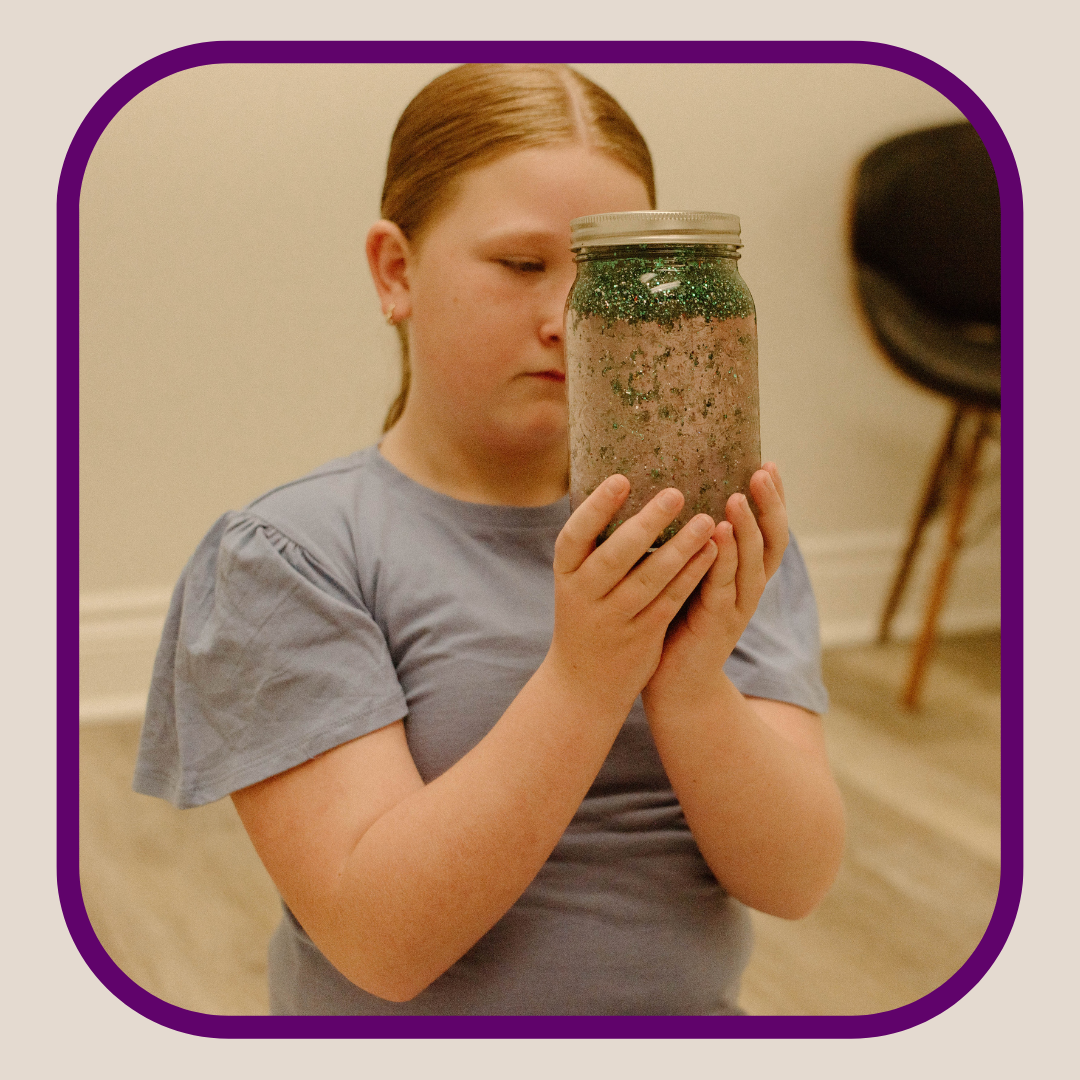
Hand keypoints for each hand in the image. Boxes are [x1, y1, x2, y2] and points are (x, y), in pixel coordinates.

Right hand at [545, 475, 719, 712]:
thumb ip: (596, 547)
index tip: (621, 479)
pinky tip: (711, 554)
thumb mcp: (578, 583)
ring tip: (706, 520)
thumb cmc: (586, 616)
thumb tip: (626, 486)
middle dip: (646, 524)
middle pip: (615, 556)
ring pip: (648, 580)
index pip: (574, 536)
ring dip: (680, 549)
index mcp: (566, 574)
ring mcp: (612, 619)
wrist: (582, 684)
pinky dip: (690, 577)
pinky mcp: (640, 638)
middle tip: (676, 493)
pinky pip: (669, 602)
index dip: (596, 508)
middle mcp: (584, 596)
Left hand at [642, 463, 788, 711]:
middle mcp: (749, 588)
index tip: (768, 464)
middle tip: (762, 472)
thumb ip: (690, 543)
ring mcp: (737, 607)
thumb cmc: (675, 622)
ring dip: (748, 528)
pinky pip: (723, 586)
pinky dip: (724, 559)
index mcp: (744, 574)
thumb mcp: (687, 575)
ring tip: (739, 497)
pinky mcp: (717, 623)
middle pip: (773, 541)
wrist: (674, 685)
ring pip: (753, 562)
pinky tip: (719, 535)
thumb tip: (672, 494)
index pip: (768, 530)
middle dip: (770, 505)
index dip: (773, 499)